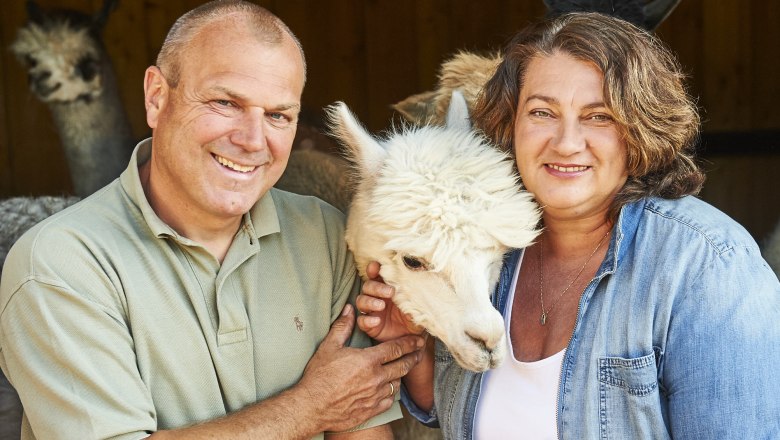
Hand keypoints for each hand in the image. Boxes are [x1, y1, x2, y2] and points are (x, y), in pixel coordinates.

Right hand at [298, 303, 424, 432]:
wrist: (312, 407)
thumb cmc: (318, 376)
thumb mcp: (329, 347)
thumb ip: (343, 327)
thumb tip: (349, 309)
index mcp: (368, 360)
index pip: (396, 349)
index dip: (409, 343)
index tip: (418, 340)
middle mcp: (376, 378)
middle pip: (403, 366)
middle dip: (413, 358)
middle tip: (419, 353)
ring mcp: (375, 396)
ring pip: (397, 383)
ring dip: (400, 376)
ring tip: (401, 370)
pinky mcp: (372, 410)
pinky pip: (389, 400)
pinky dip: (391, 394)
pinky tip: (388, 390)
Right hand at [356, 261, 424, 341]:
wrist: (414, 339)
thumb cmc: (415, 318)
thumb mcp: (418, 308)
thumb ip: (414, 300)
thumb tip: (413, 293)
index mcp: (388, 288)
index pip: (377, 275)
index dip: (373, 269)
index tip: (376, 267)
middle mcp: (377, 297)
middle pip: (367, 286)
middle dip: (376, 287)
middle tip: (390, 292)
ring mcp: (372, 311)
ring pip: (361, 301)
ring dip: (370, 302)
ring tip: (381, 306)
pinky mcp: (369, 325)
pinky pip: (362, 320)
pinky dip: (367, 320)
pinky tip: (376, 321)